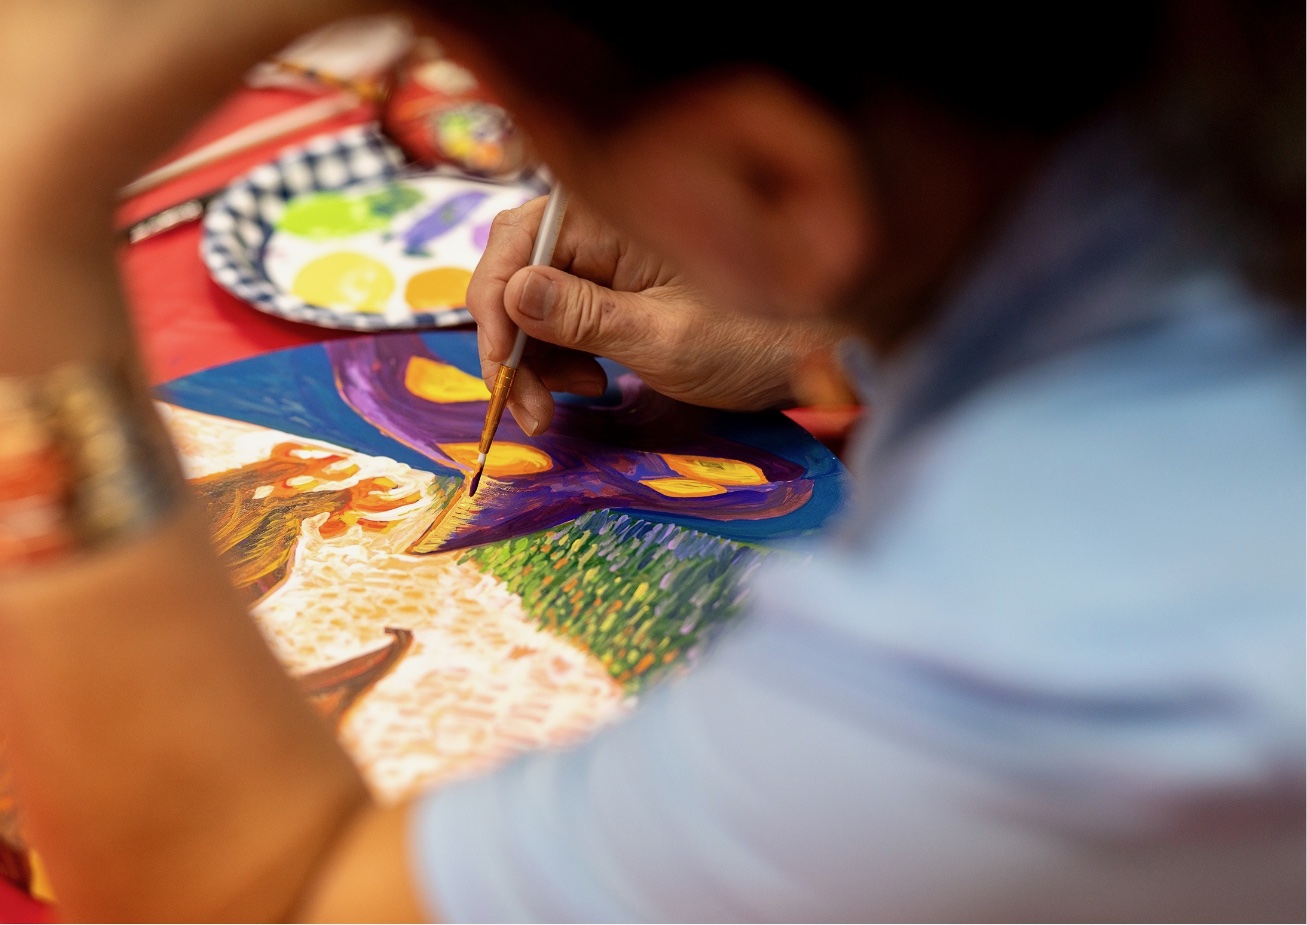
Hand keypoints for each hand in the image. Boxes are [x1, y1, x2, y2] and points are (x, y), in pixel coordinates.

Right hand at [467, 195, 842, 434]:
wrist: (815, 349)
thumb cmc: (755, 337)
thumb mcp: (665, 337)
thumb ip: (585, 317)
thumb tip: (511, 294)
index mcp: (609, 215)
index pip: (512, 248)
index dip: (493, 314)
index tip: (503, 378)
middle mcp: (599, 223)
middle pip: (514, 273)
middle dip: (511, 343)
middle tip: (533, 411)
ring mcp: (606, 255)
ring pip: (532, 300)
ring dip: (535, 357)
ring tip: (577, 398)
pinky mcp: (615, 285)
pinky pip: (561, 315)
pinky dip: (561, 355)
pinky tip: (591, 383)